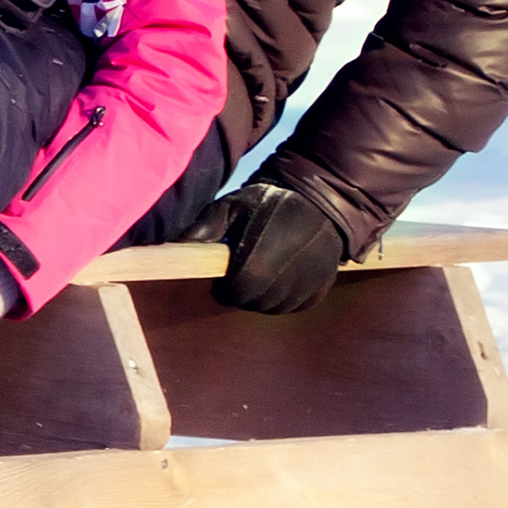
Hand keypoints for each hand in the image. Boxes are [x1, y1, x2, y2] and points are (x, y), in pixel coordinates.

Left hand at [199, 178, 348, 314]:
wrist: (318, 201)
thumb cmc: (268, 203)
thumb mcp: (235, 204)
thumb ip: (209, 224)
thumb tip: (181, 243)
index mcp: (268, 247)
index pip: (242, 287)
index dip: (227, 290)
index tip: (221, 283)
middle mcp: (294, 267)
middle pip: (258, 300)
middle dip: (243, 295)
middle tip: (237, 280)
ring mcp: (313, 277)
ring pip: (277, 306)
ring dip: (262, 299)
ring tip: (257, 278)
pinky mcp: (325, 284)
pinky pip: (298, 306)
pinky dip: (284, 300)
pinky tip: (277, 282)